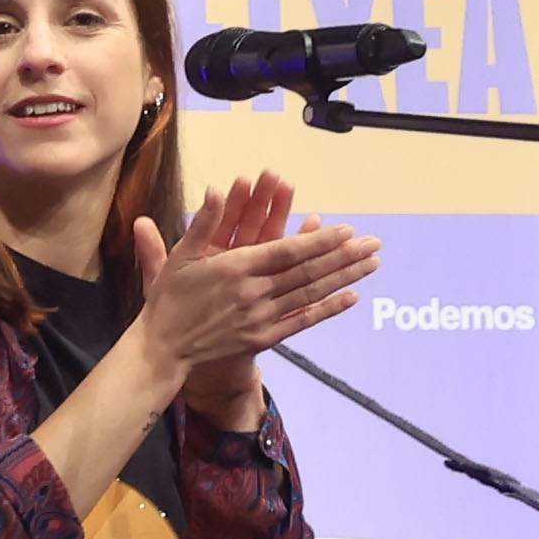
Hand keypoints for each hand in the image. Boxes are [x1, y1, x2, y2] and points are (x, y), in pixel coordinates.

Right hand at [130, 171, 378, 403]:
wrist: (164, 348)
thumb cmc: (170, 298)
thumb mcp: (180, 256)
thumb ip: (203, 222)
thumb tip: (217, 189)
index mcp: (235, 269)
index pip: (287, 251)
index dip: (320, 241)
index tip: (347, 230)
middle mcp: (253, 294)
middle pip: (308, 272)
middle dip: (344, 256)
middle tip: (374, 243)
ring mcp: (261, 318)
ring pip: (310, 294)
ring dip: (344, 278)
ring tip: (372, 264)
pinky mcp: (263, 338)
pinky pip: (302, 321)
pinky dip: (328, 309)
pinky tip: (352, 297)